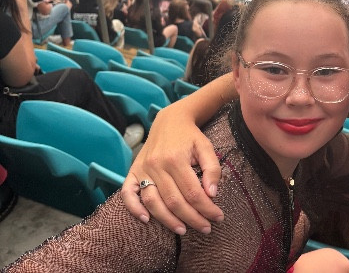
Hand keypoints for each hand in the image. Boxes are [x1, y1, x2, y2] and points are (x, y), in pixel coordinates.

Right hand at [121, 107, 223, 233]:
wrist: (169, 120)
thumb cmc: (190, 136)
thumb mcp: (206, 146)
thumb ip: (212, 168)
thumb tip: (212, 194)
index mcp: (176, 158)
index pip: (192, 192)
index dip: (206, 208)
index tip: (217, 217)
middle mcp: (156, 165)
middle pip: (174, 201)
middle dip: (192, 218)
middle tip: (206, 228)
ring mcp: (142, 169)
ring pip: (153, 202)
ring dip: (167, 220)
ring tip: (184, 230)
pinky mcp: (133, 171)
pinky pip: (128, 193)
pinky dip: (134, 209)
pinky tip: (146, 220)